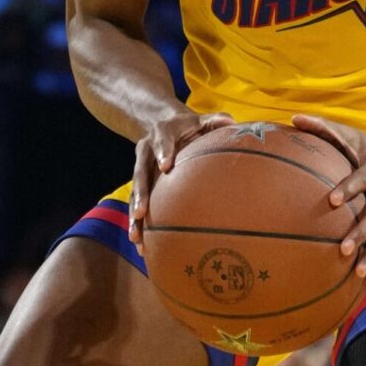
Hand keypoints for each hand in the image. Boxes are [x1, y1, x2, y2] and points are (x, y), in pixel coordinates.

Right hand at [129, 110, 233, 250]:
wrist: (164, 125)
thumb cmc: (189, 127)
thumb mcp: (200, 120)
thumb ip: (214, 121)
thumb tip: (231, 123)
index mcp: (160, 133)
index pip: (161, 141)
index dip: (162, 152)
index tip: (166, 165)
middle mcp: (145, 152)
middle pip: (140, 173)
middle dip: (141, 193)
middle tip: (142, 212)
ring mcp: (141, 169)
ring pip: (134, 194)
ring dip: (134, 216)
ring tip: (136, 237)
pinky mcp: (141, 184)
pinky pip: (136, 205)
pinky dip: (139, 225)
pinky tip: (142, 245)